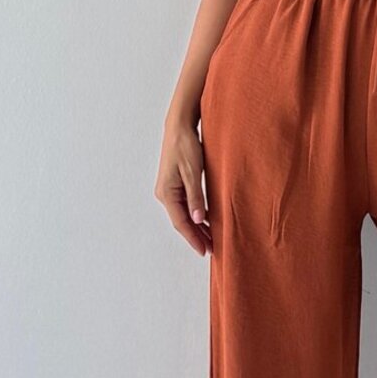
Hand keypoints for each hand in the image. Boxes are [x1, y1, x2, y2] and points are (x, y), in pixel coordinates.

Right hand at [155, 112, 211, 255]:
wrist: (179, 127)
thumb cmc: (185, 146)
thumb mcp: (194, 172)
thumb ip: (196, 197)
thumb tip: (197, 220)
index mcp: (167, 193)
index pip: (181, 223)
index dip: (193, 238)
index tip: (205, 250)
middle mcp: (165, 194)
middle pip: (181, 222)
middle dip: (196, 236)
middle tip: (211, 249)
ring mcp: (169, 190)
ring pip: (184, 214)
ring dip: (197, 227)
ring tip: (211, 239)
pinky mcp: (175, 184)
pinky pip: (185, 205)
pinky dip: (196, 215)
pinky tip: (206, 220)